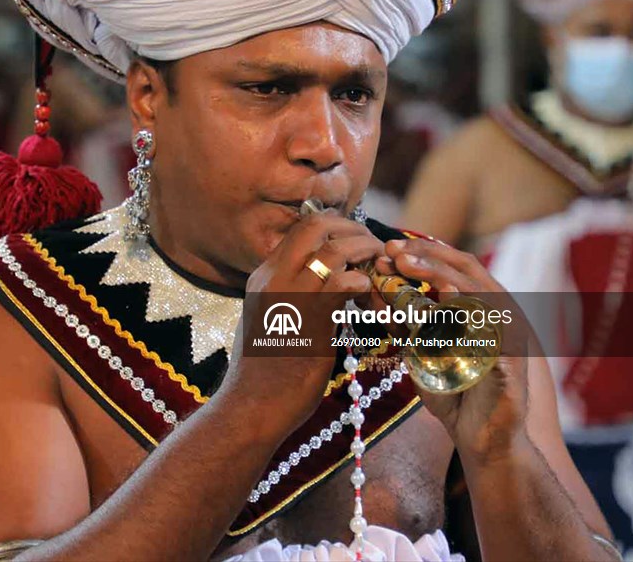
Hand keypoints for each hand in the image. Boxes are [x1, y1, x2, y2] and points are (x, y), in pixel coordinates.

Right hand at [215, 210, 384, 439]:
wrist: (251, 406)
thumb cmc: (262, 372)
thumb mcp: (268, 321)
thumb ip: (288, 297)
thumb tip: (320, 287)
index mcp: (262, 276)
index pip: (300, 229)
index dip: (334, 226)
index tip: (355, 239)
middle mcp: (274, 278)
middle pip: (317, 226)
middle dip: (352, 229)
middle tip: (373, 246)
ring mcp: (291, 296)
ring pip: (336, 250)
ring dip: (366, 253)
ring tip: (381, 269)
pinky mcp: (311, 319)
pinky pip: (346, 283)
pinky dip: (366, 284)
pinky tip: (371, 300)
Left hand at [379, 238, 530, 462]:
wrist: (483, 440)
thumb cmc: (454, 394)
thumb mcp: (420, 354)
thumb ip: (404, 325)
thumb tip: (374, 292)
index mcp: (482, 309)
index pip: (456, 267)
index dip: (424, 253)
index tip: (388, 248)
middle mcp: (500, 315)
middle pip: (468, 270)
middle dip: (428, 256)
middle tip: (392, 250)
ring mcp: (509, 336)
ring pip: (478, 292)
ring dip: (439, 275)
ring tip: (406, 266)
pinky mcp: (511, 362)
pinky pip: (487, 331)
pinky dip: (464, 314)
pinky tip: (441, 301)